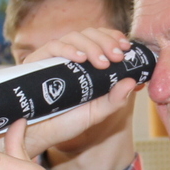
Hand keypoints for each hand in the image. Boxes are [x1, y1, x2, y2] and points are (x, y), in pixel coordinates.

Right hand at [0, 28, 140, 156]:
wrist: (37, 135)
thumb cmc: (64, 123)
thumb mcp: (95, 113)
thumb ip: (115, 100)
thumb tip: (132, 81)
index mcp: (87, 64)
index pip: (101, 39)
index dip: (114, 38)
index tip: (126, 47)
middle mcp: (71, 56)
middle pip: (90, 33)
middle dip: (107, 41)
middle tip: (117, 56)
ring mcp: (54, 57)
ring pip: (74, 36)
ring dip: (92, 45)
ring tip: (102, 62)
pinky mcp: (37, 60)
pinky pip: (53, 46)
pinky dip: (68, 48)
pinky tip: (79, 58)